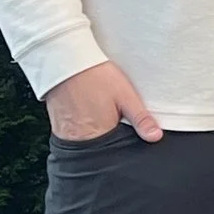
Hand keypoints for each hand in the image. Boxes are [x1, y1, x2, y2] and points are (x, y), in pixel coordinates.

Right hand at [44, 62, 161, 142]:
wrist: (66, 62)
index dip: (123, 144)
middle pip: (100, 149)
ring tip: (99, 113)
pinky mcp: (57, 126)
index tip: (126, 133)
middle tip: (111, 118)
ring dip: (96, 134)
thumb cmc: (96, 77)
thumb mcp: (126, 95)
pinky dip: (82, 129)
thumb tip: (155, 137)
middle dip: (109, 140)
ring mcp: (64, 134)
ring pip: (87, 142)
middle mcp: (78, 139)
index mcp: (98, 134)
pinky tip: (88, 114)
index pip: (115, 151)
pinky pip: (73, 136)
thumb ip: (141, 119)